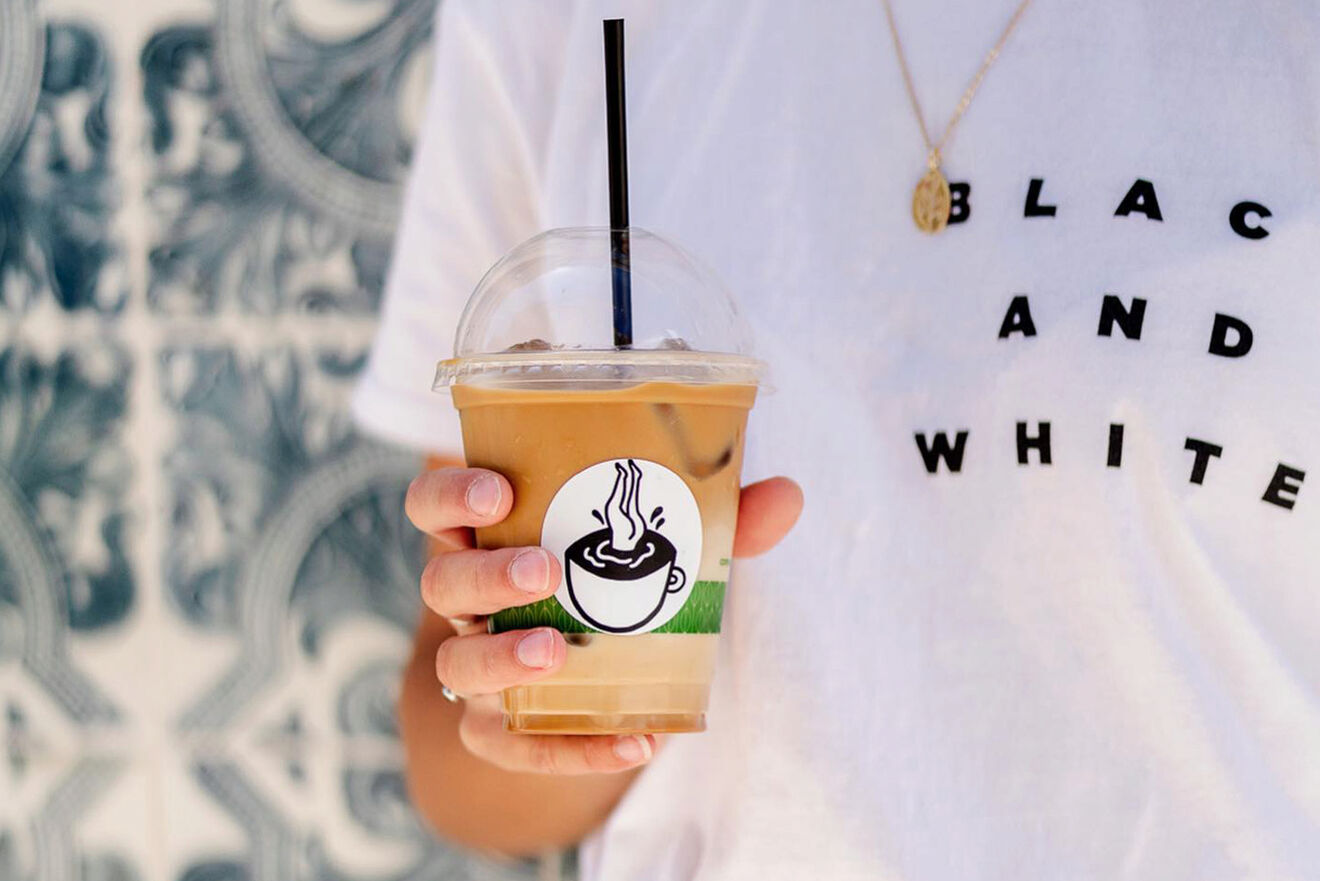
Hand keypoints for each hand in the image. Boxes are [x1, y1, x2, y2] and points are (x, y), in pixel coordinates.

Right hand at [405, 466, 802, 774]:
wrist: (579, 669)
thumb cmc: (612, 583)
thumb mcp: (659, 544)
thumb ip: (716, 520)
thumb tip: (788, 495)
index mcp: (489, 535)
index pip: (434, 505)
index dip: (452, 496)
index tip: (500, 491)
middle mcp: (467, 600)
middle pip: (441, 582)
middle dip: (487, 577)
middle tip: (544, 570)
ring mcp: (475, 666)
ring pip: (455, 667)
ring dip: (500, 660)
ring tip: (554, 653)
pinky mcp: (498, 729)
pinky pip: (512, 747)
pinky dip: (570, 750)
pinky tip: (635, 742)